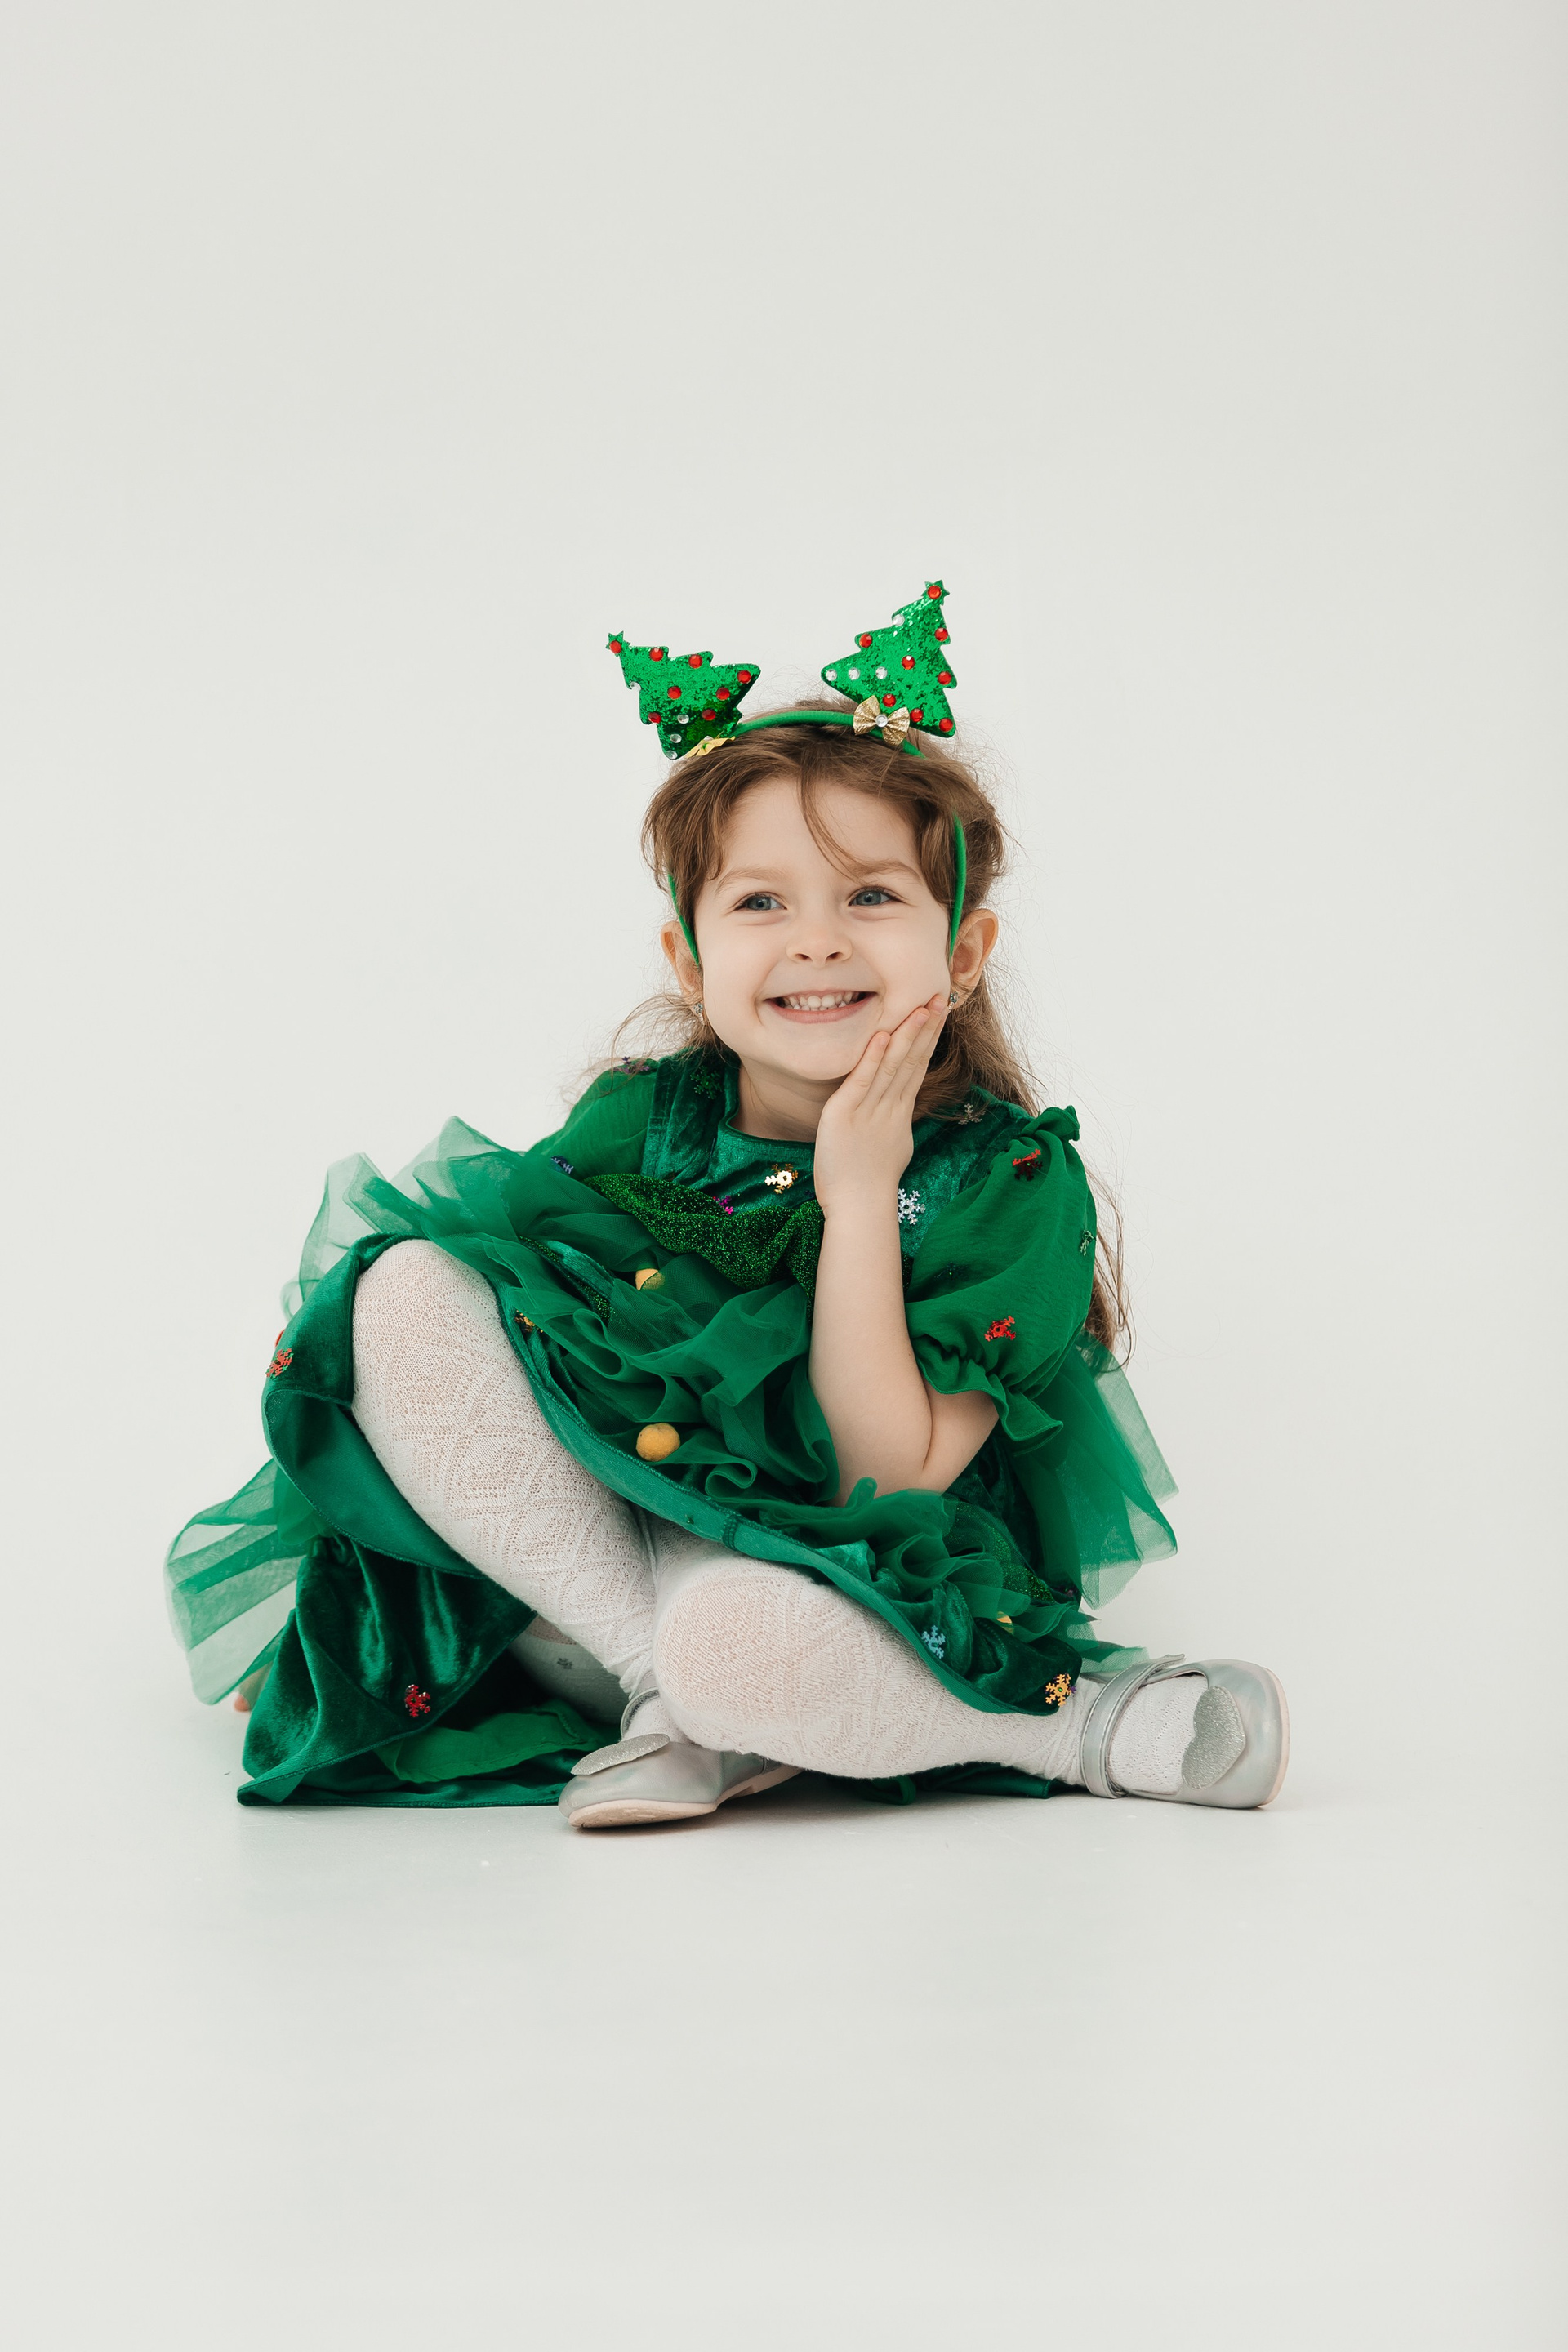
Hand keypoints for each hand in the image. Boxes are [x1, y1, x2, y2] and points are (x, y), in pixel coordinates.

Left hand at [812, 991, 947, 1211]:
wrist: (858, 1207)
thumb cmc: (868, 1182)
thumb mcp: (888, 1144)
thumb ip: (892, 1122)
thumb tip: (897, 1110)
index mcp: (898, 1111)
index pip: (916, 1066)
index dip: (928, 1038)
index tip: (939, 1012)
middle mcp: (889, 1106)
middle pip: (912, 1060)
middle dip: (926, 1028)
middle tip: (940, 997)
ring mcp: (869, 1110)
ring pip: (893, 1066)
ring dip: (907, 1035)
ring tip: (920, 1007)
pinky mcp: (845, 1114)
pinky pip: (863, 1081)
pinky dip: (874, 1057)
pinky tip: (883, 1036)